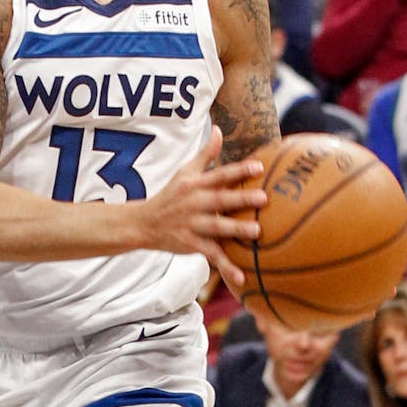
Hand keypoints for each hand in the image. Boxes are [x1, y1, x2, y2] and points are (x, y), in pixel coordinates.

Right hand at [138, 126, 264, 286]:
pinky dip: (226, 267)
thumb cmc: (170, 195)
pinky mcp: (190, 244)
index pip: (219, 175)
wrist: (143, 224)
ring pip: (216, 227)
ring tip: (257, 232)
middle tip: (263, 198)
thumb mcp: (185, 173)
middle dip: (240, 198)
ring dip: (235, 229)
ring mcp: (191, 224)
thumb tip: (219, 130)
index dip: (238, 170)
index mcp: (194, 184)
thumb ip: (206, 154)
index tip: (259, 168)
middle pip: (219, 199)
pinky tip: (242, 276)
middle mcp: (193, 203)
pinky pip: (211, 255)